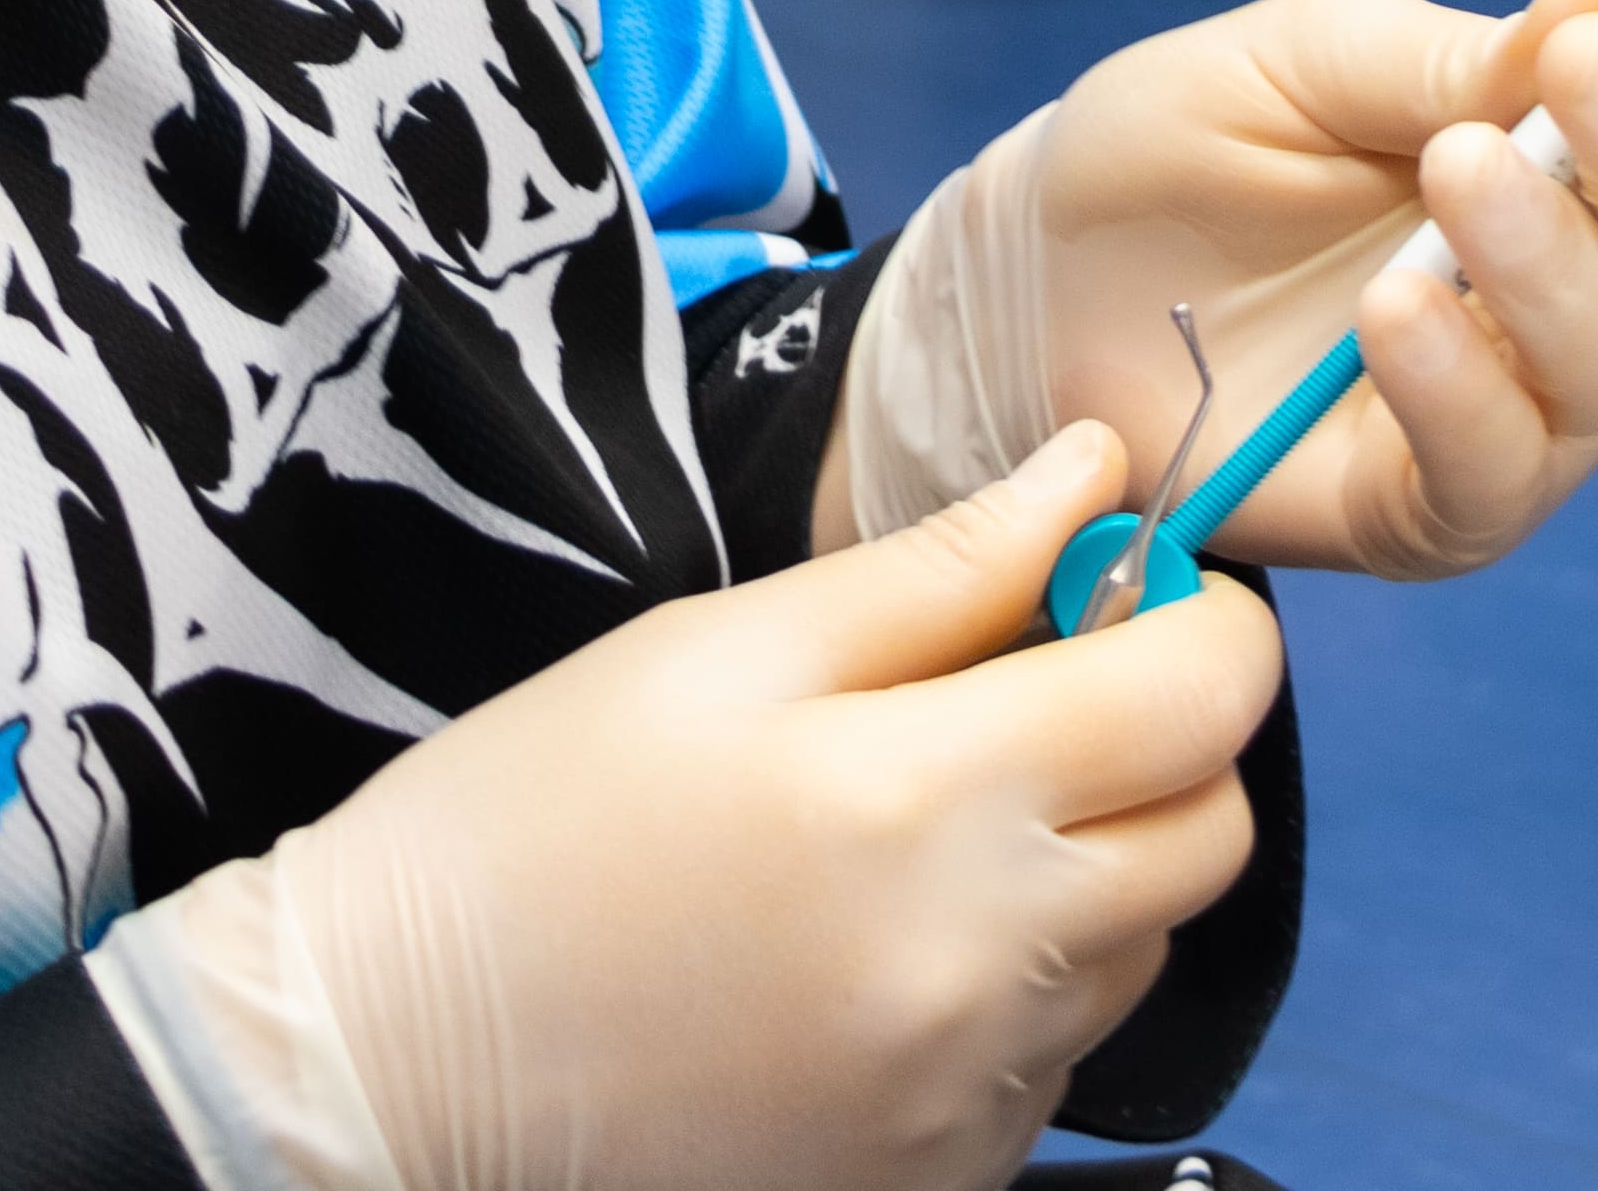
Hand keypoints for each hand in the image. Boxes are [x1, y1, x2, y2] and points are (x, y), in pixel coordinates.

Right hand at [234, 428, 1276, 1190]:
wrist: (386, 1063)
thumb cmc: (530, 824)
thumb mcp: (718, 651)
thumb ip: (938, 567)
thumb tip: (1097, 477)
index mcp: (928, 802)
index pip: (1207, 696)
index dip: (1200, 616)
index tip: (1129, 585)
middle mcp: (983, 971)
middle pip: (1211, 834)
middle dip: (1162, 741)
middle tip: (1029, 696)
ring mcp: (968, 1098)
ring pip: (1142, 949)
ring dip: (1088, 870)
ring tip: (918, 834)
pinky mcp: (938, 1180)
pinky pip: (1054, 1060)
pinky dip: (1013, 991)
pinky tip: (873, 952)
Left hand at [1027, 0, 1597, 584]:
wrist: (1033, 284)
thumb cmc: (1182, 154)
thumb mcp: (1303, 58)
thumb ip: (1451, 54)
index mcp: (1580, 149)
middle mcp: (1584, 282)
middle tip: (1576, 72)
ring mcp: (1518, 407)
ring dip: (1550, 259)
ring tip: (1456, 174)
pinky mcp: (1428, 509)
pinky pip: (1493, 468)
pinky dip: (1461, 388)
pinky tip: (1397, 313)